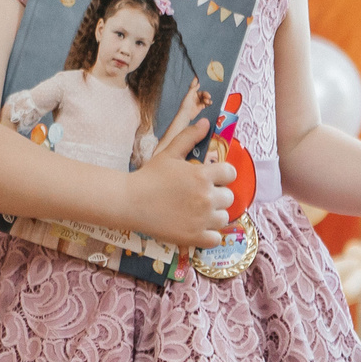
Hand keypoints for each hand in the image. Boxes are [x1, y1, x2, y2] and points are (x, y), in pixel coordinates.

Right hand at [129, 115, 233, 248]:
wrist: (130, 202)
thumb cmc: (149, 176)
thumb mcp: (169, 153)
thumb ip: (189, 137)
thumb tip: (206, 122)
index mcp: (203, 175)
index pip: (230, 173)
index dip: (222, 175)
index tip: (211, 179)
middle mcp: (206, 197)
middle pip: (229, 197)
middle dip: (218, 196)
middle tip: (200, 197)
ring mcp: (202, 219)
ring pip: (224, 218)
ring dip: (214, 215)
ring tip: (198, 213)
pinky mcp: (194, 237)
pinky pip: (216, 239)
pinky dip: (209, 235)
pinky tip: (197, 228)